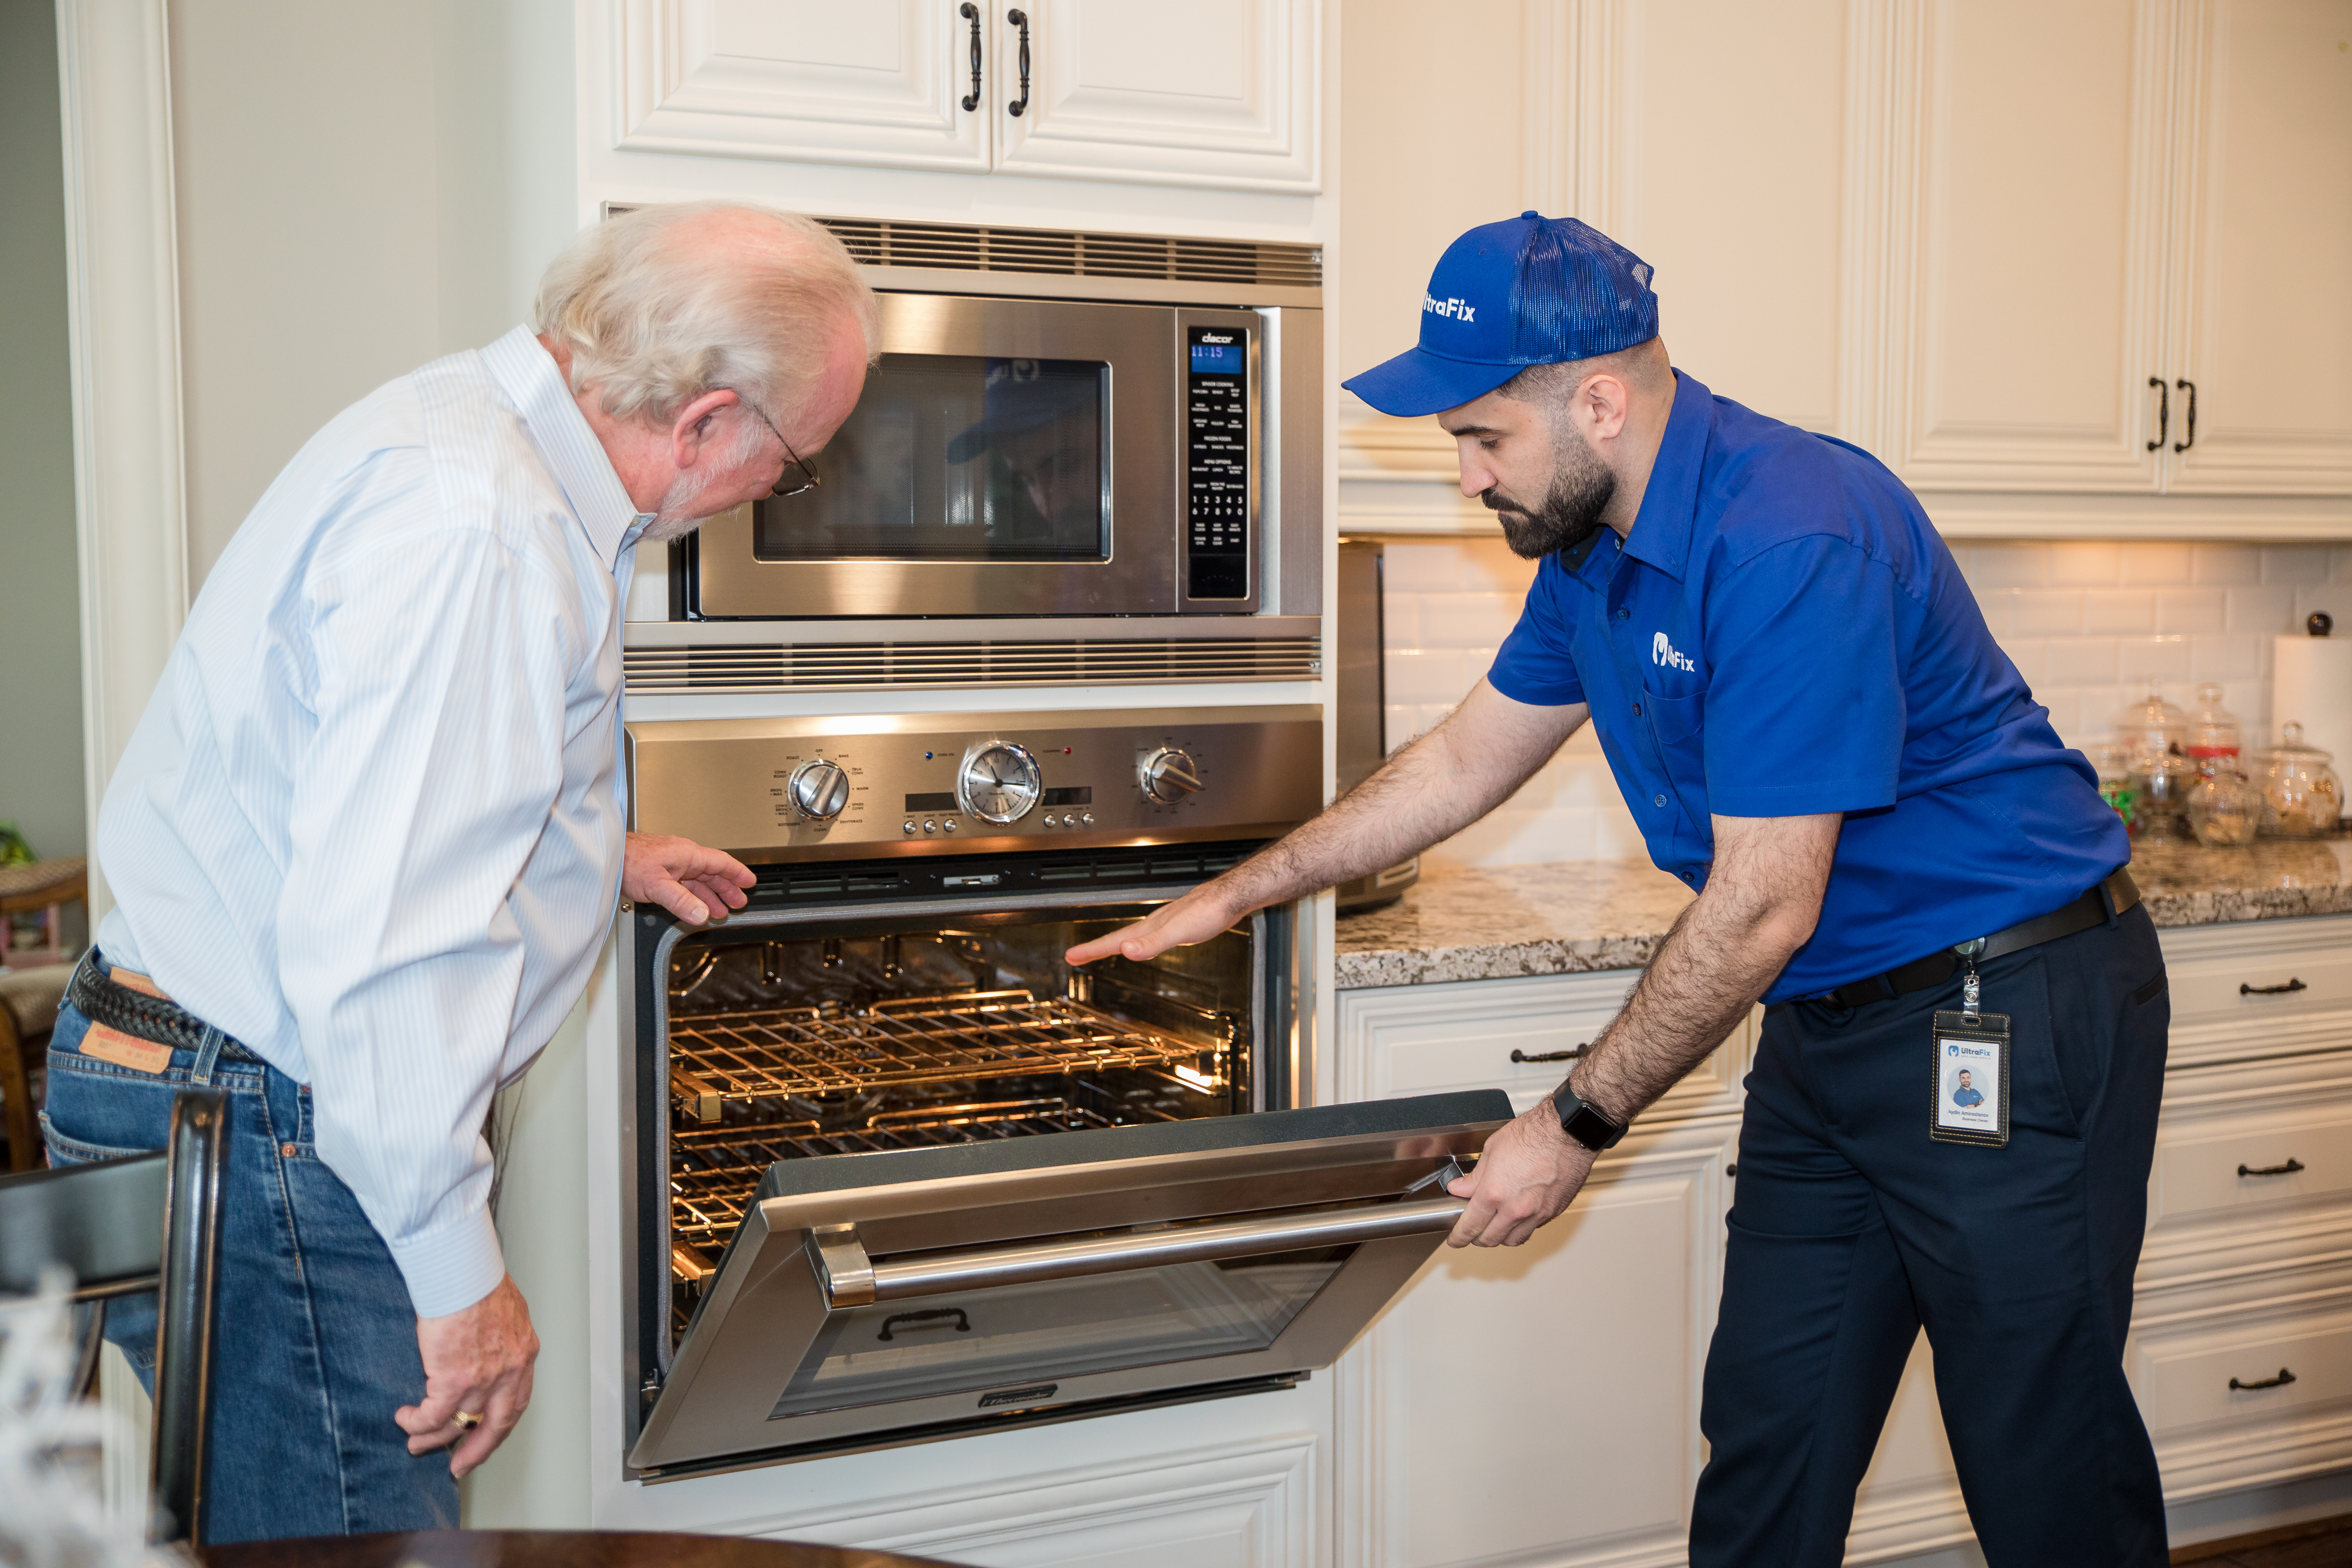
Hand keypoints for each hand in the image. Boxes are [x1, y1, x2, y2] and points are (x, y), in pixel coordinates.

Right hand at [396, 1274, 538, 1477]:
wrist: (463, 1270)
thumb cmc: (478, 1281)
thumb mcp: (504, 1311)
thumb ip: (499, 1336)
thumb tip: (485, 1348)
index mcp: (523, 1352)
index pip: (517, 1400)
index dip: (500, 1424)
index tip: (486, 1438)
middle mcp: (510, 1370)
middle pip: (497, 1424)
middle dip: (477, 1449)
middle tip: (460, 1465)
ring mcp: (484, 1378)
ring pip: (459, 1423)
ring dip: (435, 1438)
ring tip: (416, 1443)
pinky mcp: (454, 1379)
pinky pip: (434, 1415)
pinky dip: (418, 1422)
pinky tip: (406, 1419)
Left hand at [624, 832, 753, 925]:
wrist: (605, 855)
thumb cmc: (627, 861)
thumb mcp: (657, 885)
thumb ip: (681, 902)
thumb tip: (702, 915)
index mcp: (687, 854)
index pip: (721, 862)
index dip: (737, 873)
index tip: (749, 882)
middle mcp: (681, 856)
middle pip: (711, 873)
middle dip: (726, 889)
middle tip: (738, 902)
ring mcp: (671, 863)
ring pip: (697, 879)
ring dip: (709, 895)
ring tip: (719, 910)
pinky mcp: (659, 870)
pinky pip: (684, 883)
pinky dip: (693, 896)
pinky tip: (693, 905)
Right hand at [1064, 882, 1243, 966]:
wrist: (1231, 897)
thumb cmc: (1209, 912)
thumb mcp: (1179, 933)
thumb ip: (1152, 943)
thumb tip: (1126, 951)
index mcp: (1149, 927)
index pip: (1113, 941)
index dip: (1091, 950)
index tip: (1071, 956)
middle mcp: (1153, 924)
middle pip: (1117, 938)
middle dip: (1095, 949)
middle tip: (1075, 957)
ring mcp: (1164, 924)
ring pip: (1131, 936)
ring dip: (1114, 944)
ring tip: (1102, 950)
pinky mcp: (1178, 925)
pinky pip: (1148, 936)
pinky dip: (1138, 942)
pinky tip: (1144, 944)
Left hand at [1444, 1099, 1597, 1246]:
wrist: (1567, 1132)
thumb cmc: (1533, 1134)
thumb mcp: (1492, 1150)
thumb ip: (1474, 1176)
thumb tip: (1459, 1188)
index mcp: (1494, 1192)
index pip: (1470, 1227)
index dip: (1458, 1237)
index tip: (1455, 1239)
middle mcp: (1515, 1209)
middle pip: (1490, 1240)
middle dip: (1477, 1238)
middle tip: (1472, 1230)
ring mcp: (1536, 1213)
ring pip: (1513, 1240)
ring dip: (1500, 1236)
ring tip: (1495, 1224)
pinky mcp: (1552, 1213)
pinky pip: (1532, 1229)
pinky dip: (1521, 1227)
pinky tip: (1517, 1215)